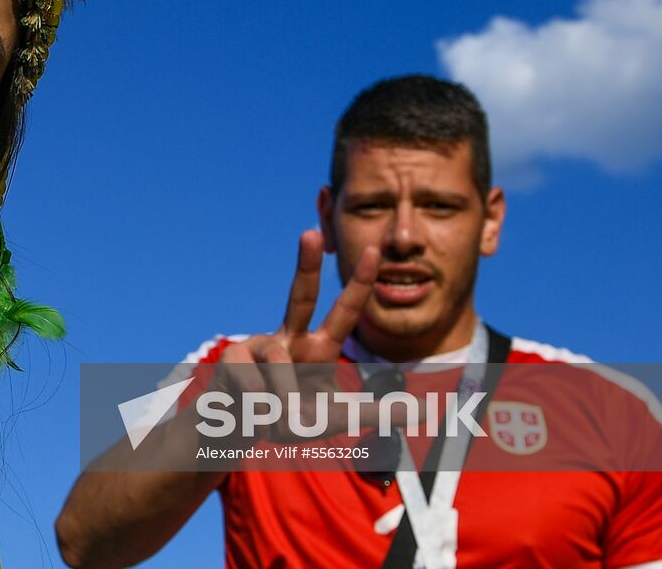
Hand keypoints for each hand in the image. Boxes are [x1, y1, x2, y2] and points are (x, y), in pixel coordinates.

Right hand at [208, 231, 378, 442]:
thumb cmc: (291, 417)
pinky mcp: (233, 356)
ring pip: (283, 370)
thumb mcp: (340, 415)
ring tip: (278, 421)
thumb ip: (381, 411)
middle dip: (305, 264)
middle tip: (309, 232)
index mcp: (317, 346)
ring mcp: (259, 344)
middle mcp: (289, 336)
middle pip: (300, 296)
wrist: (240, 430)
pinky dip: (262, 410)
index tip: (373, 250)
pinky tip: (252, 412)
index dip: (359, 283)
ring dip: (285, 406)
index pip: (344, 311)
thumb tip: (428, 409)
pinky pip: (258, 385)